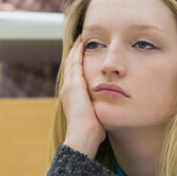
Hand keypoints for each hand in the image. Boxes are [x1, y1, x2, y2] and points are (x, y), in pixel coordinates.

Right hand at [61, 37, 104, 157]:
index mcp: (72, 98)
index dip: (77, 66)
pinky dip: (78, 52)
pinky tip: (83, 43)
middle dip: (75, 54)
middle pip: (70, 67)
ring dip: (76, 50)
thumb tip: (109, 110)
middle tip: (80, 42)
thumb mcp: (96, 117)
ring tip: (81, 39)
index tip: (83, 56)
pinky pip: (75, 62)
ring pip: (71, 62)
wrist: (83, 136)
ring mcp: (69, 86)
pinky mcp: (74, 84)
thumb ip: (100, 110)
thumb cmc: (92, 132)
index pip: (74, 77)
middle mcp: (67, 90)